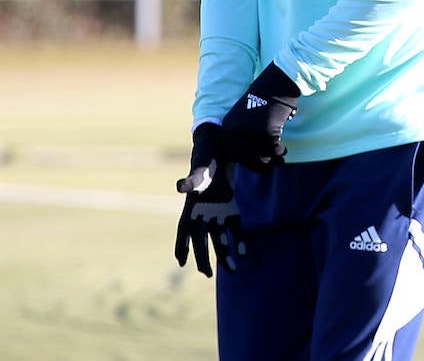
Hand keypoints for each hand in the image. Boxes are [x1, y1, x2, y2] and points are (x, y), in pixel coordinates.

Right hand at [174, 123, 243, 275]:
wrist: (223, 149)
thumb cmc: (207, 159)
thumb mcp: (199, 168)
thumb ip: (191, 179)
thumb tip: (179, 187)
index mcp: (191, 206)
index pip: (183, 230)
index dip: (181, 246)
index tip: (181, 263)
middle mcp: (203, 213)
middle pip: (202, 240)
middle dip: (204, 257)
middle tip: (207, 274)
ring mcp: (218, 212)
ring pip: (219, 238)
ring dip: (224, 253)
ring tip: (232, 269)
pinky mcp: (231, 209)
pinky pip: (235, 227)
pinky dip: (239, 239)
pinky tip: (244, 251)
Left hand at [219, 62, 300, 169]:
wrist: (274, 86)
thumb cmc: (263, 103)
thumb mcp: (244, 121)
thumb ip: (242, 139)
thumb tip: (249, 161)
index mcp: (227, 130)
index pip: (235, 156)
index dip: (249, 162)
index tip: (260, 164)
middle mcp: (235, 133)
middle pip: (247, 159)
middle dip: (261, 164)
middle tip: (273, 165)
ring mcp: (249, 133)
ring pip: (262, 156)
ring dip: (272, 158)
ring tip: (281, 154)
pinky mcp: (265, 132)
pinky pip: (274, 150)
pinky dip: (280, 150)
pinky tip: (284, 148)